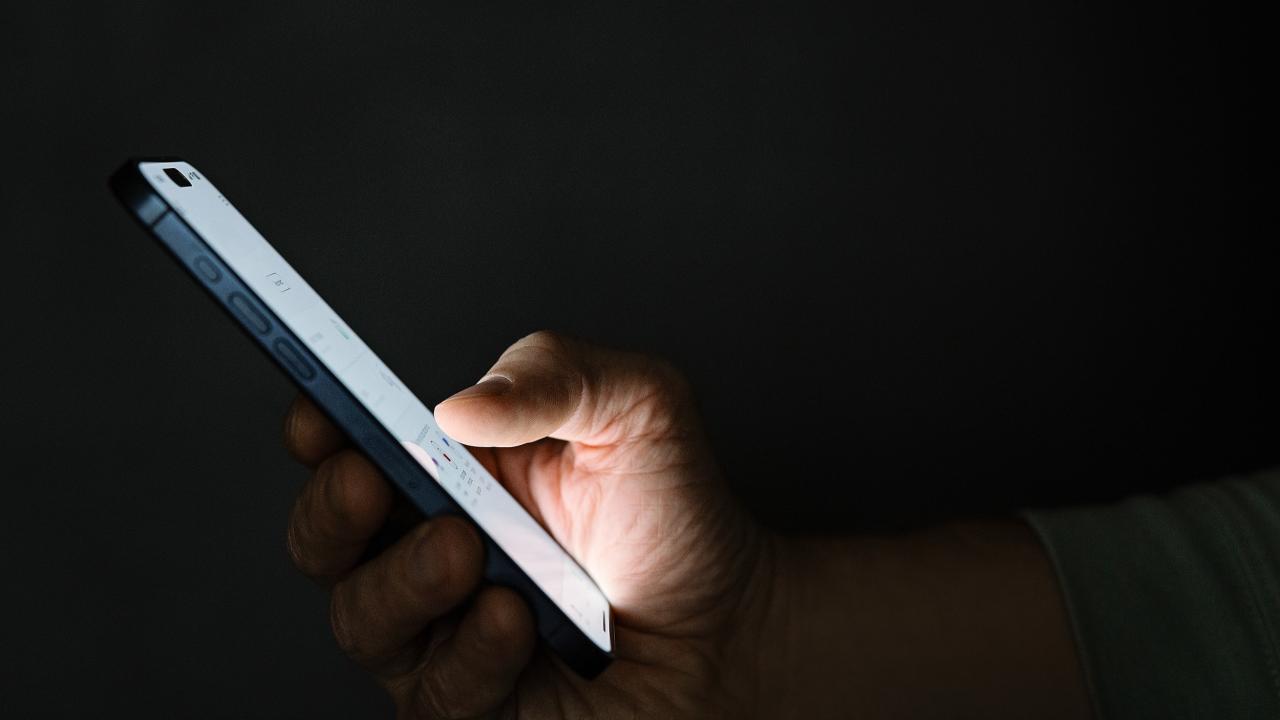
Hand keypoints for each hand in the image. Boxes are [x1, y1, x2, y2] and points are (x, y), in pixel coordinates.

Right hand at [282, 331, 775, 717]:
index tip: (318, 411)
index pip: (350, 448)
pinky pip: (434, 694)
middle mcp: (428, 551)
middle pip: (326, 539)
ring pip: (364, 620)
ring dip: (405, 582)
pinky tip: (517, 622)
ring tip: (470, 554)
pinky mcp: (472, 703)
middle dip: (332, 510)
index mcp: (449, 473)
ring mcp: (443, 634)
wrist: (732, 626)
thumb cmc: (675, 516)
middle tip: (373, 481)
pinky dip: (470, 654)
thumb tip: (458, 405)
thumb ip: (557, 374)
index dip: (319, 430)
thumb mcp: (637, 407)